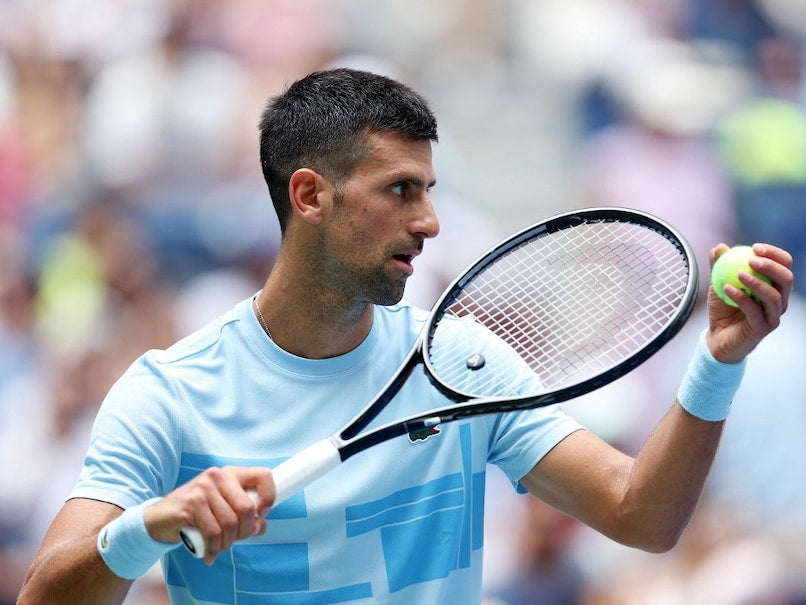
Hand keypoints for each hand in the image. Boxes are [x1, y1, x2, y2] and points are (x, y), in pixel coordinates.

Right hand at [143, 466, 274, 564]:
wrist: (159, 519)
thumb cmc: (196, 514)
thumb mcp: (222, 510)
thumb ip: (244, 516)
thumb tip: (261, 526)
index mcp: (230, 474)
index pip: (263, 476)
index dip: (269, 497)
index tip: (260, 515)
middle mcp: (217, 476)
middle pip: (246, 508)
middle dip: (244, 532)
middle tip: (233, 541)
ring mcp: (203, 488)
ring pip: (230, 523)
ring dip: (227, 544)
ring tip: (218, 548)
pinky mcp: (190, 504)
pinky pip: (212, 532)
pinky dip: (213, 548)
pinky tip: (209, 554)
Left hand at [706, 243, 793, 362]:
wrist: (716, 337)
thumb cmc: (723, 308)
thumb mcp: (718, 283)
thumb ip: (719, 266)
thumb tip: (719, 247)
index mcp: (774, 285)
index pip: (784, 265)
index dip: (774, 254)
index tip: (755, 248)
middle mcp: (779, 300)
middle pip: (786, 279)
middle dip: (771, 266)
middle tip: (751, 260)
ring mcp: (773, 316)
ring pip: (774, 297)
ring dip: (758, 283)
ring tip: (739, 274)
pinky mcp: (762, 328)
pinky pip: (755, 312)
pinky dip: (742, 298)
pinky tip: (727, 289)